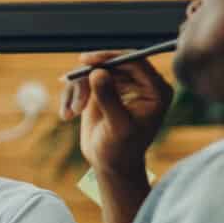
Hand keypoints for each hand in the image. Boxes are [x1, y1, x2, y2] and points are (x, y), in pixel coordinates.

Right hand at [59, 49, 169, 195]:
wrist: (110, 164)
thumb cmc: (120, 149)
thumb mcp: (117, 125)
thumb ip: (109, 98)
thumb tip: (98, 72)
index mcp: (156, 90)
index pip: (135, 62)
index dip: (111, 58)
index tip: (86, 60)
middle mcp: (141, 83)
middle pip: (112, 64)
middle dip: (89, 76)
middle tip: (69, 82)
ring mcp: (122, 86)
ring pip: (94, 72)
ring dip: (78, 90)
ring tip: (73, 113)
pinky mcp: (104, 90)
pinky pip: (83, 81)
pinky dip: (72, 96)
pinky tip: (67, 115)